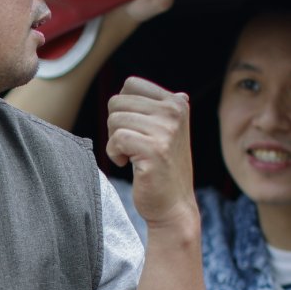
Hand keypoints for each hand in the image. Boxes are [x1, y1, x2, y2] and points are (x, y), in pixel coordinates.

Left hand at [105, 76, 195, 227]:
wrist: (173, 205)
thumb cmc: (161, 168)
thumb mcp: (166, 131)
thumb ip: (160, 109)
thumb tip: (156, 89)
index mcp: (177, 102)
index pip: (130, 84)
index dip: (122, 107)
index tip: (135, 129)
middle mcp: (174, 111)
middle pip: (117, 101)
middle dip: (115, 125)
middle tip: (130, 145)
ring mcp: (166, 130)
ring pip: (114, 120)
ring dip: (114, 141)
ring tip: (131, 156)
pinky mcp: (155, 149)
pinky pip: (116, 139)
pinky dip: (113, 154)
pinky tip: (127, 164)